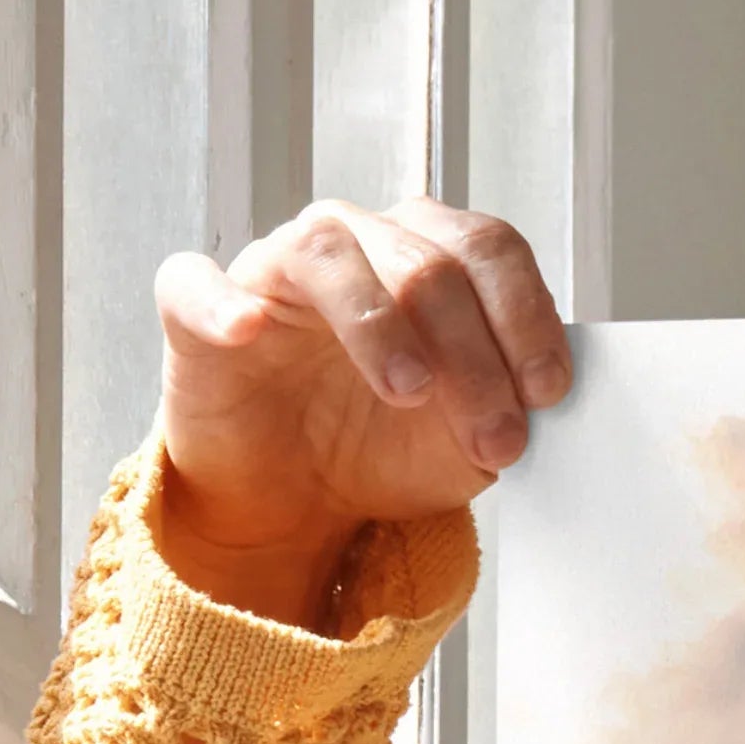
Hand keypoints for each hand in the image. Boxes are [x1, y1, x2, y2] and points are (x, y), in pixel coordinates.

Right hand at [150, 199, 570, 627]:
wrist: (296, 499)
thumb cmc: (382, 447)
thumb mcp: (467, 442)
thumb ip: (508, 408)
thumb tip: (543, 401)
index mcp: (429, 257)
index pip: (489, 250)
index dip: (526, 316)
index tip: (547, 392)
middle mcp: (357, 244)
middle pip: (425, 261)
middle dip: (473, 356)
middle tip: (494, 437)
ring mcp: (275, 269)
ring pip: (328, 253)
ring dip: (379, 324)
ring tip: (410, 392)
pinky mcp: (197, 310)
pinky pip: (196, 283)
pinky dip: (222, 302)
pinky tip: (248, 330)